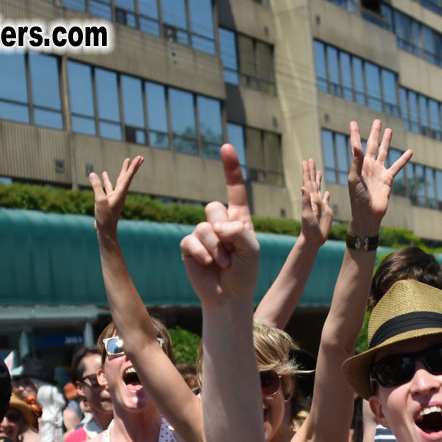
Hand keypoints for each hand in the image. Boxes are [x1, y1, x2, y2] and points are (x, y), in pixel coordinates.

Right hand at [89, 157, 143, 239]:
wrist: (105, 230)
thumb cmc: (104, 217)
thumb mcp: (99, 200)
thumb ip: (96, 186)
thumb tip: (92, 174)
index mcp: (120, 193)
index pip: (128, 177)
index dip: (133, 167)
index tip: (139, 158)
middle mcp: (120, 193)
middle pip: (127, 177)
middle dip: (133, 167)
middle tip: (140, 157)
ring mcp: (115, 196)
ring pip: (119, 180)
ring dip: (123, 170)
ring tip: (126, 161)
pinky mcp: (108, 200)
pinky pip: (109, 186)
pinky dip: (107, 180)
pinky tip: (103, 174)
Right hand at [181, 145, 260, 306]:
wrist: (229, 295)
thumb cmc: (244, 271)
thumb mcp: (251, 249)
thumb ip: (239, 231)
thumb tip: (215, 225)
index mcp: (238, 219)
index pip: (234, 189)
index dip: (230, 168)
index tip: (227, 146)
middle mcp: (219, 222)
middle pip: (214, 207)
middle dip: (224, 229)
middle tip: (232, 252)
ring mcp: (202, 233)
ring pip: (204, 226)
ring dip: (217, 248)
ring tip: (224, 263)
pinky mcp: (189, 246)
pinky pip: (191, 240)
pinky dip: (202, 253)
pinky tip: (207, 264)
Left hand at [299, 158, 332, 244]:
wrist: (313, 239)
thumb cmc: (309, 229)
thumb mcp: (306, 214)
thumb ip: (305, 201)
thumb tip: (303, 187)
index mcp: (310, 198)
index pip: (308, 182)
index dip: (307, 171)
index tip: (306, 160)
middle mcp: (314, 200)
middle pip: (313, 182)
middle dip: (312, 171)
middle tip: (310, 160)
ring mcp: (320, 205)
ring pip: (319, 189)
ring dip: (318, 180)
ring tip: (318, 171)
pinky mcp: (326, 211)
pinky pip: (325, 200)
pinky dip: (326, 195)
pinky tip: (326, 192)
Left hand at [346, 119, 412, 234]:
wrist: (367, 214)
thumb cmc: (357, 198)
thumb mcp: (354, 178)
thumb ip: (357, 161)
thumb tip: (358, 145)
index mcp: (358, 165)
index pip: (357, 146)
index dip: (356, 134)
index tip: (353, 122)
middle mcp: (368, 166)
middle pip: (372, 145)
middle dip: (375, 133)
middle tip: (377, 121)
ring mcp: (379, 172)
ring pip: (384, 152)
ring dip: (387, 141)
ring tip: (389, 130)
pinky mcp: (388, 179)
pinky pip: (397, 166)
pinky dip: (403, 159)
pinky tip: (409, 151)